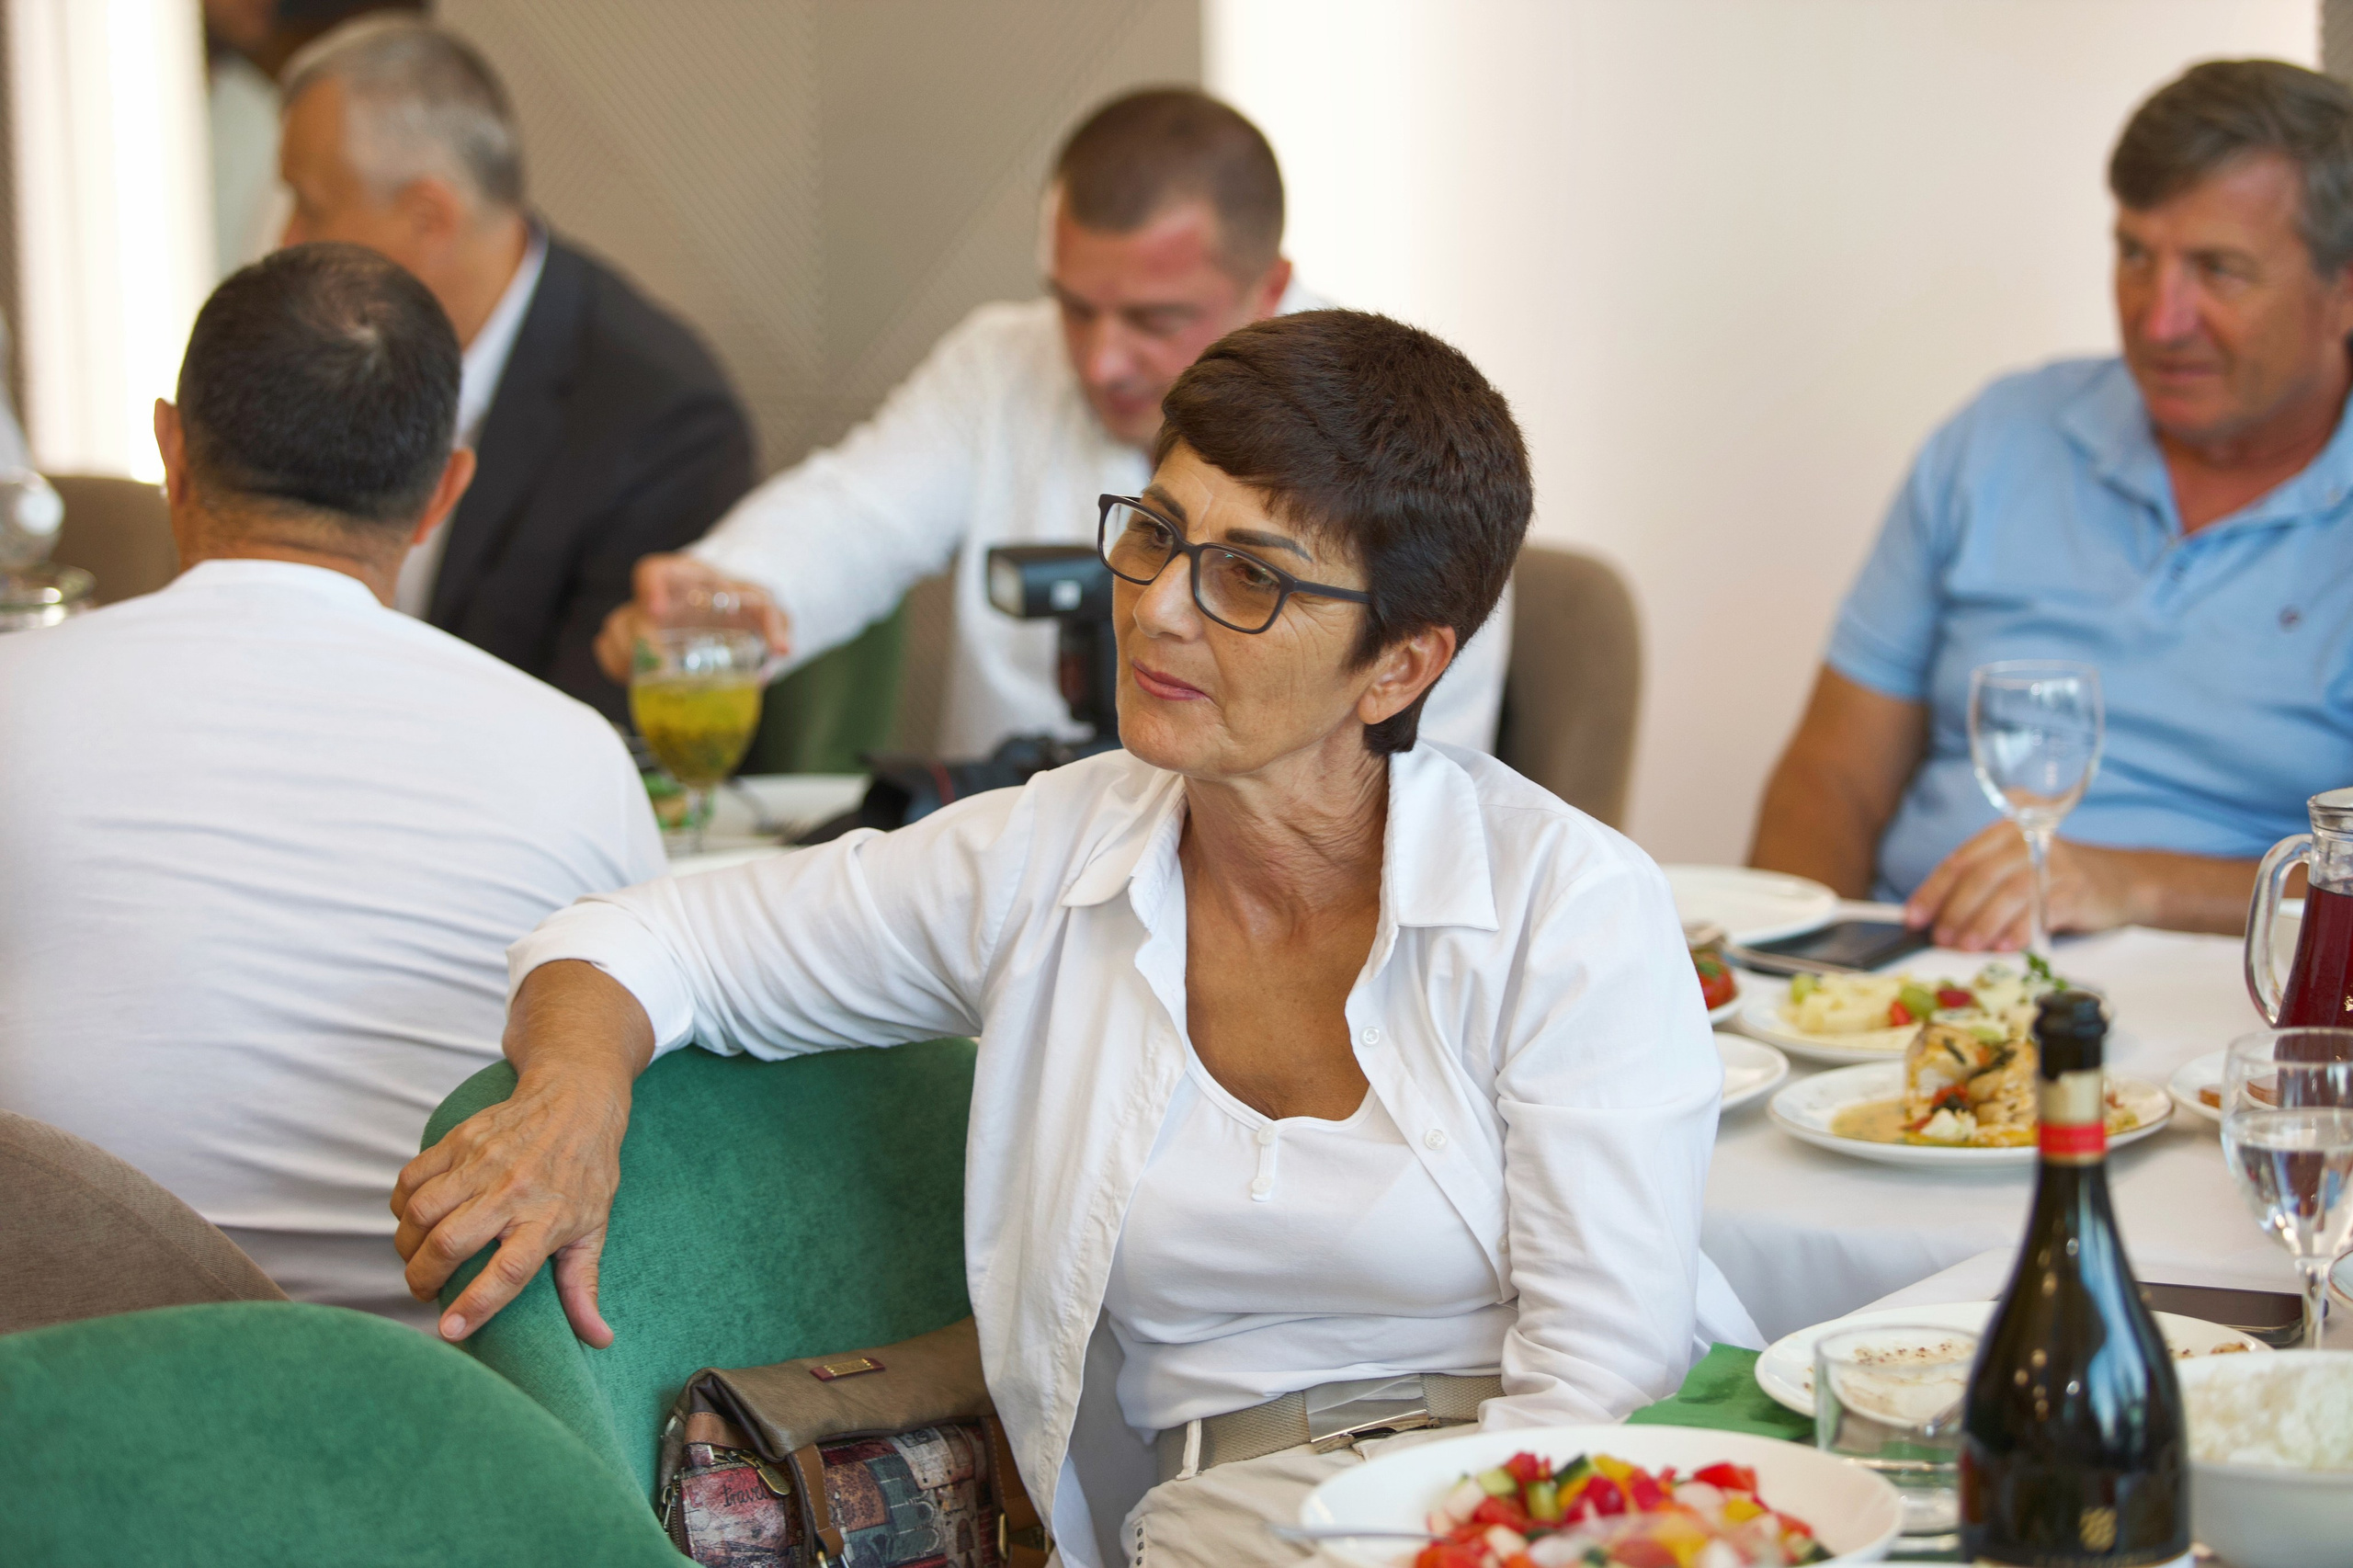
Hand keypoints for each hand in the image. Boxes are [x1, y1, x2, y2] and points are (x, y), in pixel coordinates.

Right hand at [390, 962, 653, 1343]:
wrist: (576, 1098)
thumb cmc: (587, 1170)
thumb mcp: (594, 1227)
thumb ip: (584, 1286)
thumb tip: (598, 1340)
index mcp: (549, 1217)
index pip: (509, 1271)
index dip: (476, 1305)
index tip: (449, 1331)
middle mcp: (513, 1190)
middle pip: (450, 1242)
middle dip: (423, 1278)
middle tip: (425, 1291)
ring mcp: (482, 1161)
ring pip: (421, 1212)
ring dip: (407, 1245)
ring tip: (417, 1259)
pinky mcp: (459, 1139)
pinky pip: (411, 1179)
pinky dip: (401, 1206)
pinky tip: (413, 1222)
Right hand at [592, 553, 792, 683]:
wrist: (727, 609)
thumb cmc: (739, 603)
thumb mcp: (762, 605)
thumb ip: (775, 622)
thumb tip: (782, 651)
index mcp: (683, 578)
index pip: (653, 571)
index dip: (649, 588)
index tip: (656, 611)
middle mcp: (656, 598)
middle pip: (631, 613)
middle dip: (640, 643)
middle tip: (661, 668)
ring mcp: (641, 619)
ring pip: (615, 631)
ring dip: (627, 658)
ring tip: (651, 679)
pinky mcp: (633, 641)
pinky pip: (608, 649)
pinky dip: (616, 666)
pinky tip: (637, 679)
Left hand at [1903, 823, 2139, 950]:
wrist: (2118, 882)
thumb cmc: (2050, 879)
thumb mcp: (2012, 871)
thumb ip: (1978, 887)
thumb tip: (1932, 920)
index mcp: (2003, 831)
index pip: (1959, 860)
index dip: (1933, 891)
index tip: (1913, 918)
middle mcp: (2027, 839)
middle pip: (1981, 875)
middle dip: (1955, 910)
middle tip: (1940, 938)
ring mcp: (2054, 863)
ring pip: (2008, 893)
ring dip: (1982, 924)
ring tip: (1966, 946)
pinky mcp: (2077, 888)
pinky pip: (2041, 911)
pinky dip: (2019, 931)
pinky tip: (2004, 947)